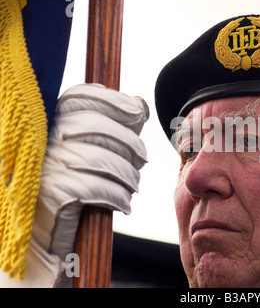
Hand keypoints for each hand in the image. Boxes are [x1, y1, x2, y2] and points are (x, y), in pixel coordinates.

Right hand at [32, 84, 147, 280]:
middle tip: (141, 160)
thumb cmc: (69, 190)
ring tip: (132, 186)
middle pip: (100, 127)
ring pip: (104, 158)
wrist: (41, 237)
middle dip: (131, 144)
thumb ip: (109, 125)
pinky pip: (98, 188)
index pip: (81, 98)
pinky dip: (118, 196)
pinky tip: (122, 204)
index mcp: (48, 123)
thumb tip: (140, 105)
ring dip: (128, 175)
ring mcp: (47, 166)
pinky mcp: (53, 194)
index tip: (138, 113)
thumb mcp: (85, 152)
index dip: (115, 102)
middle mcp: (43, 140)